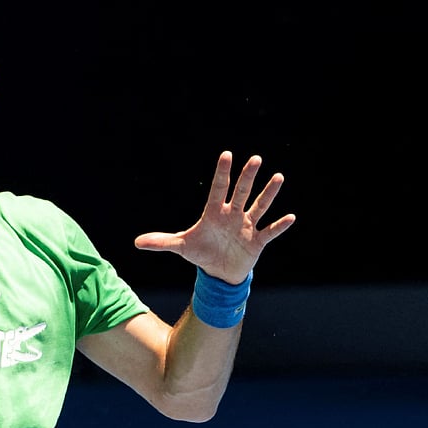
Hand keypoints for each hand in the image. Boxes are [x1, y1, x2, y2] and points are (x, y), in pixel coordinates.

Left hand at [133, 151, 295, 282]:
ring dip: (268, 193)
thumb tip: (137, 242)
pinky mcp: (257, 241)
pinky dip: (280, 226)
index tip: (226, 154)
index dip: (222, 173)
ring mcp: (247, 227)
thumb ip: (162, 242)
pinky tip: (291, 217)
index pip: (218, 189)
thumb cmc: (201, 252)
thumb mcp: (181, 247)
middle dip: (247, 177)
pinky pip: (270, 231)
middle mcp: (233, 215)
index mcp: (214, 213)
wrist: (219, 272)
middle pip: (241, 192)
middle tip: (255, 158)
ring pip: (259, 206)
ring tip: (278, 177)